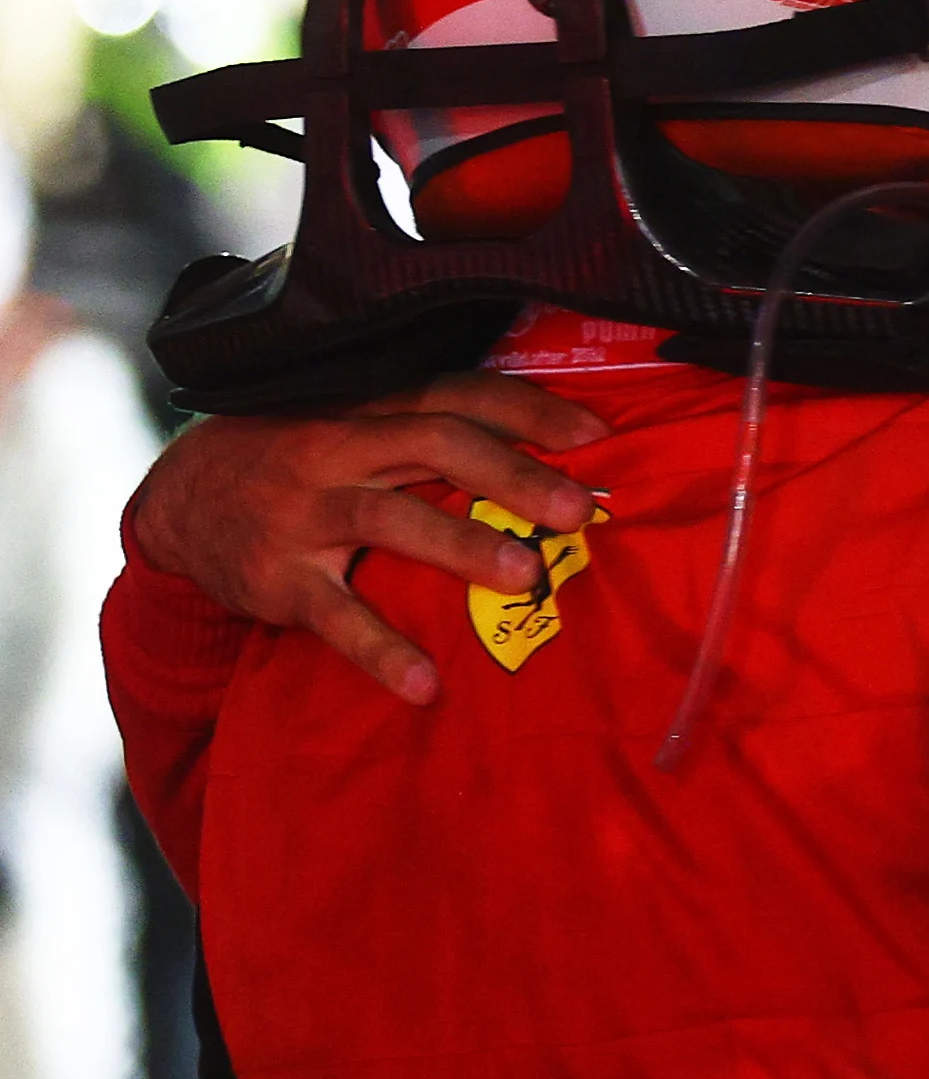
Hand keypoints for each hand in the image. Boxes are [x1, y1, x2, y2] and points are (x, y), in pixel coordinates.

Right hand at [132, 373, 605, 704]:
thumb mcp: (357, 426)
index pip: (458, 394)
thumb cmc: (303, 458)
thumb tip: (554, 450)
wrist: (180, 500)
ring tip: (523, 574)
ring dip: (459, 546)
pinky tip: (425, 685)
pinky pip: (334, 615)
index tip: (597, 433)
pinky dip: (380, 650)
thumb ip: (434, 430)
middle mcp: (339, 450)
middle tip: (578, 510)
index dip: (529, 410)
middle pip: (436, 444)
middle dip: (511, 475)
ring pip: (390, 519)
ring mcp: (305, 512)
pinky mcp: (278, 579)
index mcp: (371, 409)